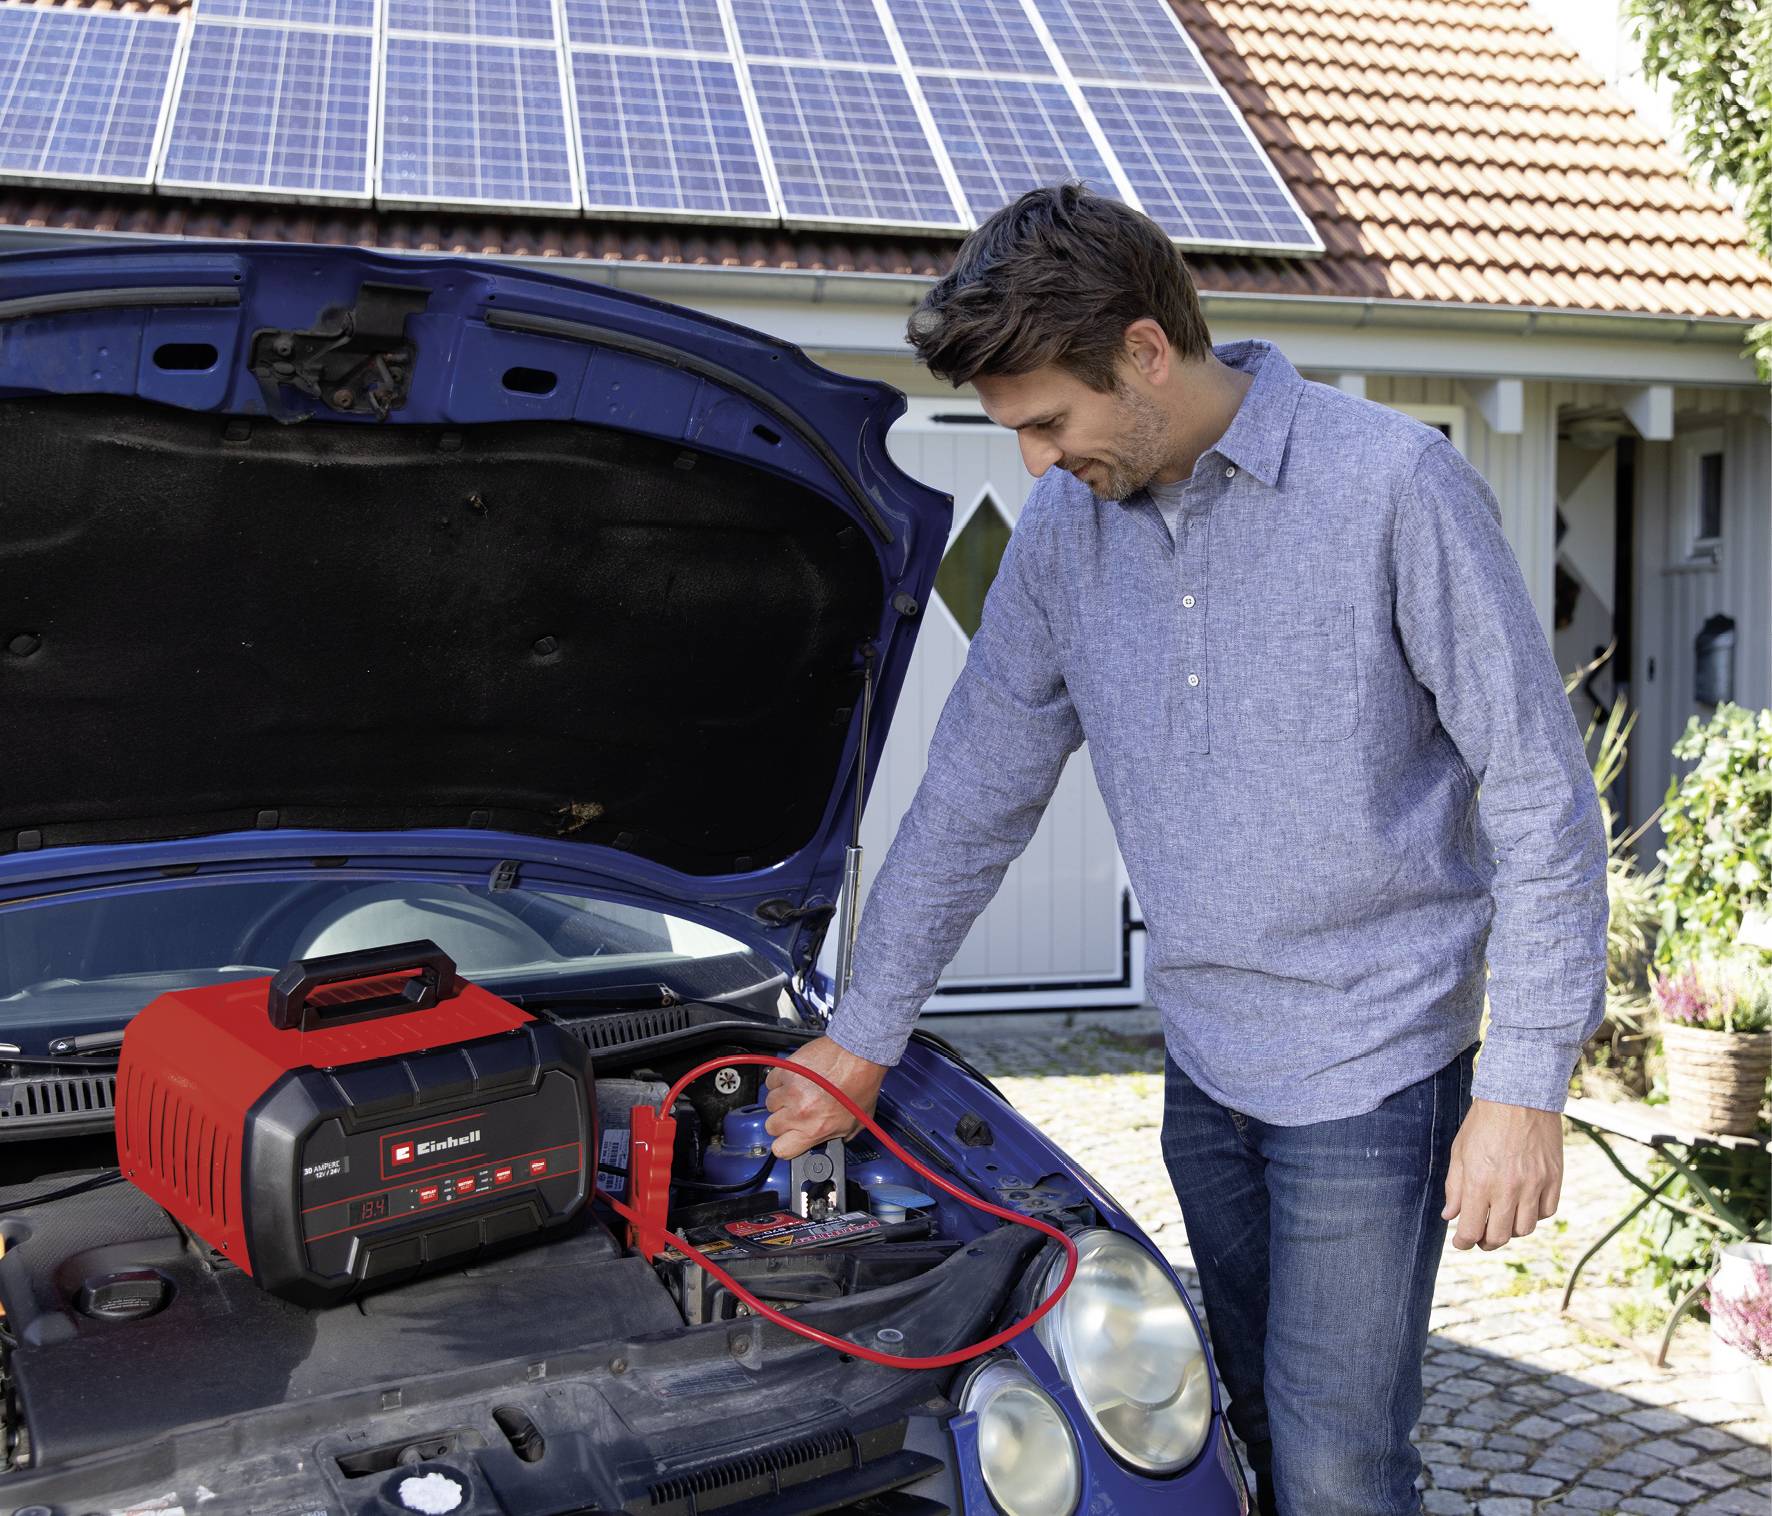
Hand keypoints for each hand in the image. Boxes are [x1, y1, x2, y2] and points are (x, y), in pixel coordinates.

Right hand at [763, 1037, 887, 1158]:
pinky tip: (796, 1080)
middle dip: (784, 1122)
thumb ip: (835, 1136)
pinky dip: (780, 1081)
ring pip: (770, 1103)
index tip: (790, 1138)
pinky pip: (771, 1082)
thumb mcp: (856, 1124)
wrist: (858, 1053)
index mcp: (816, 1129)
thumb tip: (825, 1141)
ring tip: (800, 1093)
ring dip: (782, 1100)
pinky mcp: (786, 1071)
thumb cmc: (861, 1084)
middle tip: (797, 1113)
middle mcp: (800, 1112)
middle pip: (772, 1127)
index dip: (785, 1145)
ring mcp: (790, 1090)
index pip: (781, 1149)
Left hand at [1442, 1098, 1562, 1250]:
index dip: (1463, 1242)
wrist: (1519, 1097)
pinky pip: (1546, 1212)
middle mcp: (1509, 1188)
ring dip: (1510, 1230)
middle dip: (1486, 1242)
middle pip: (1500, 1236)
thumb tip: (1451, 1216)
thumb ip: (1455, 1187)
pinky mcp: (1554, 1179)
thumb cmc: (1484, 1123)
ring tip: (1501, 1220)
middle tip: (1480, 1238)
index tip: (1460, 1243)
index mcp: (1480, 1182)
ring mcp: (1535, 1185)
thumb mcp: (1460, 1152)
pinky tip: (1523, 1206)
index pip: (1472, 1229)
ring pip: (1525, 1229)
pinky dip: (1534, 1216)